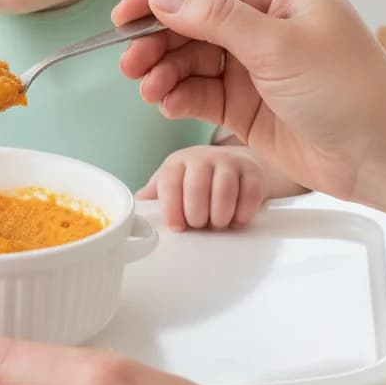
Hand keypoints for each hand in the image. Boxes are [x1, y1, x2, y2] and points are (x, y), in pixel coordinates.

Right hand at [112, 0, 385, 203]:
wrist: (385, 156)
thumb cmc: (351, 90)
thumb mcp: (278, 45)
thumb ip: (215, 18)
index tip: (126, 14)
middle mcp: (263, 13)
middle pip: (190, 14)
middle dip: (157, 37)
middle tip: (130, 60)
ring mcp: (252, 56)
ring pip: (189, 53)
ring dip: (163, 69)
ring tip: (146, 88)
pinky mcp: (244, 96)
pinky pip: (198, 88)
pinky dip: (177, 94)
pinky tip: (166, 103)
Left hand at [139, 146, 265, 230]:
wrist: (233, 165)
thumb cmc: (195, 180)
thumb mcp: (172, 184)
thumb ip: (154, 197)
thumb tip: (132, 211)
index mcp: (177, 163)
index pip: (170, 183)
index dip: (171, 208)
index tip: (176, 227)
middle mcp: (202, 158)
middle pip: (196, 187)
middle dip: (196, 215)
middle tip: (199, 225)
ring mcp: (229, 162)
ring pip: (224, 191)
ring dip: (220, 216)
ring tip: (217, 224)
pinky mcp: (252, 172)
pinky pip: (250, 195)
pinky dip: (242, 214)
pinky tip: (236, 220)